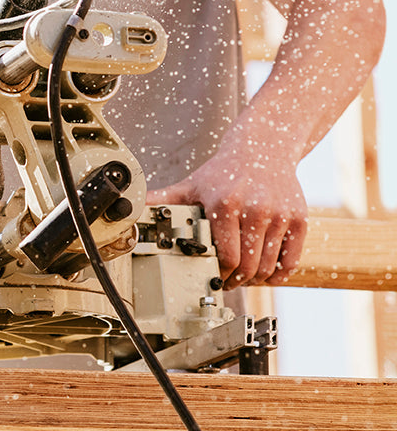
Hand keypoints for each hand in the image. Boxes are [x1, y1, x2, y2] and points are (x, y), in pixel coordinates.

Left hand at [148, 135, 306, 287]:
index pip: (226, 256)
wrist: (264, 147)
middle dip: (236, 281)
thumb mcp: (192, 184)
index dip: (219, 274)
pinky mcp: (299, 219)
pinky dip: (279, 274)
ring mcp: (281, 215)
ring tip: (245, 278)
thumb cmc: (224, 172)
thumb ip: (163, 200)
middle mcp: (255, 209)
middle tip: (229, 283)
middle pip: (248, 266)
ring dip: (255, 280)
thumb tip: (131, 211)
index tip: (214, 278)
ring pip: (269, 267)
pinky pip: (291, 261)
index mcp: (225, 203)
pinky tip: (267, 271)